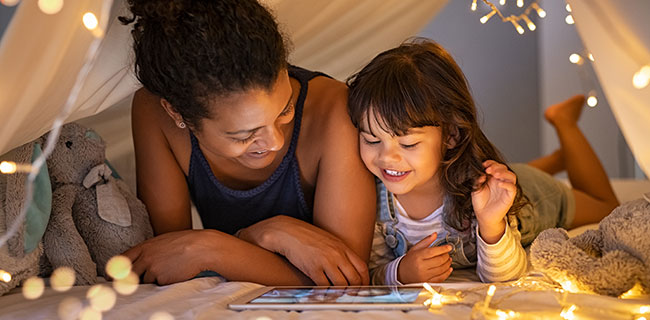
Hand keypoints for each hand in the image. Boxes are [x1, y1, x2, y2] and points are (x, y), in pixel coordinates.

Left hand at [123, 230, 215, 284]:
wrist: (201, 248)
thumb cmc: (186, 242)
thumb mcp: (163, 241)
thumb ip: (149, 250)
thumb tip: (141, 261)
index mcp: (145, 246)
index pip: (123, 259)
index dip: (117, 269)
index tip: (113, 276)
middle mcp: (145, 258)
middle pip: (129, 273)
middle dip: (131, 279)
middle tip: (135, 280)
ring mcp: (152, 269)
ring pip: (145, 281)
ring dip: (153, 279)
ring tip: (168, 270)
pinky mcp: (161, 279)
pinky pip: (158, 285)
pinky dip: (163, 282)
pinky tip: (174, 273)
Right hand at [237, 215, 368, 285]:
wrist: (287, 232)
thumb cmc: (306, 236)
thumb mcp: (328, 240)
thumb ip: (340, 252)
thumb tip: (348, 267)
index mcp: (342, 246)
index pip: (362, 267)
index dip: (365, 281)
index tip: (362, 287)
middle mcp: (337, 254)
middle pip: (354, 278)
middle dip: (355, 290)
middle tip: (352, 295)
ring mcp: (325, 261)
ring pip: (342, 285)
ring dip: (341, 293)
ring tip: (339, 296)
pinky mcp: (313, 268)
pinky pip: (325, 286)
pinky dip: (327, 293)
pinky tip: (326, 294)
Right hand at [397, 233, 452, 283]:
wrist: (402, 273)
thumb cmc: (409, 260)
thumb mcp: (415, 248)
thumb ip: (426, 241)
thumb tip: (435, 234)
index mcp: (418, 256)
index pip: (433, 252)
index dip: (443, 249)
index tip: (449, 247)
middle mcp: (421, 266)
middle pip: (439, 260)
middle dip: (446, 256)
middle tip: (447, 253)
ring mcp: (425, 275)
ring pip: (441, 269)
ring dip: (448, 264)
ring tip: (448, 260)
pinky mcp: (427, 282)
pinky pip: (440, 278)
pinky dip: (447, 273)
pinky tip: (448, 269)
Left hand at [472, 160, 515, 241]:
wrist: (482, 215)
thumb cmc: (480, 201)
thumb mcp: (476, 188)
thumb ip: (478, 180)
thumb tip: (481, 173)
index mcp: (493, 177)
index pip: (496, 166)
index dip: (491, 163)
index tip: (484, 164)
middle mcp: (501, 181)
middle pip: (505, 169)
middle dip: (497, 166)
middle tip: (488, 169)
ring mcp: (506, 189)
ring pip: (511, 176)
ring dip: (504, 173)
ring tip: (495, 174)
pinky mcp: (509, 197)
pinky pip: (512, 188)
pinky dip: (507, 184)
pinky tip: (499, 183)